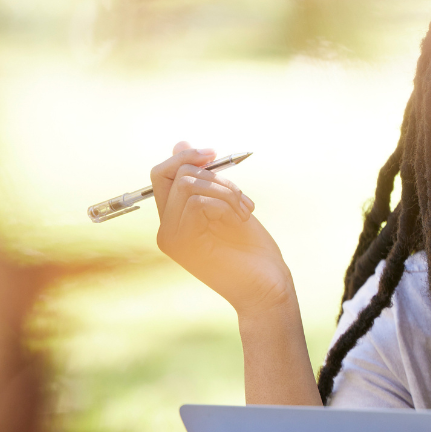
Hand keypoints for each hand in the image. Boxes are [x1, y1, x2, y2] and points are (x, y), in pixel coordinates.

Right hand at [152, 141, 292, 315]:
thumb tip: (180, 143)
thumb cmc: (254, 251)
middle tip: (241, 199)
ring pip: (187, 184)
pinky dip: (225, 203)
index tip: (215, 154)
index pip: (162, 175)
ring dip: (225, 190)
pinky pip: (197, 200)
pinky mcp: (182, 243)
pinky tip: (240, 221)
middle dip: (213, 175)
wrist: (268, 288)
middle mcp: (167, 228)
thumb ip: (206, 181)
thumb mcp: (230, 206)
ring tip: (245, 212)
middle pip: (171, 174)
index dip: (186, 157)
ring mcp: (171, 236)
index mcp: (176, 219)